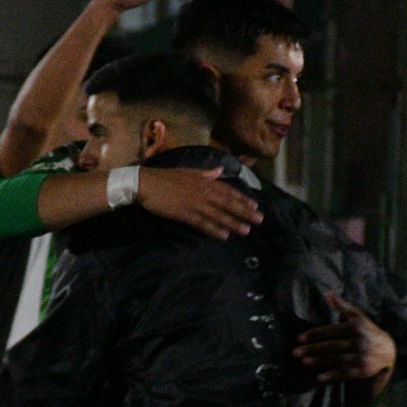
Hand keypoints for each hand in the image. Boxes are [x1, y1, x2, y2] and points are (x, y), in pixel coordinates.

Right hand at [137, 167, 262, 238]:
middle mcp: (203, 191)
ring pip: (218, 214)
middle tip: (260, 219)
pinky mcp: (184, 213)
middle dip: (244, 211)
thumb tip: (220, 171)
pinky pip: (202, 223)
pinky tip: (224, 236)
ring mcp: (194, 203)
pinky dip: (214, 229)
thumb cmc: (166, 177)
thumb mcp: (189, 171)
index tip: (255, 205)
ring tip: (246, 230)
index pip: (228, 190)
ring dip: (233, 222)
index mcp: (204, 181)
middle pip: (228, 203)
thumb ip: (206, 173)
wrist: (146, 183)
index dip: (242, 198)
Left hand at [295, 293, 396, 383]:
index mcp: (355, 327)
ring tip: (304, 361)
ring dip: (320, 361)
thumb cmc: (367, 331)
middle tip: (295, 352)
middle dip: (313, 349)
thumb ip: (342, 306)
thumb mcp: (358, 317)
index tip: (299, 338)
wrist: (388, 351)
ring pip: (337, 359)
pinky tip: (319, 377)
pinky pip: (345, 373)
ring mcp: (361, 357)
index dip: (315, 334)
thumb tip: (327, 293)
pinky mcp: (362, 370)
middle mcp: (359, 342)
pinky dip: (333, 375)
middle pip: (332, 346)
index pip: (332, 331)